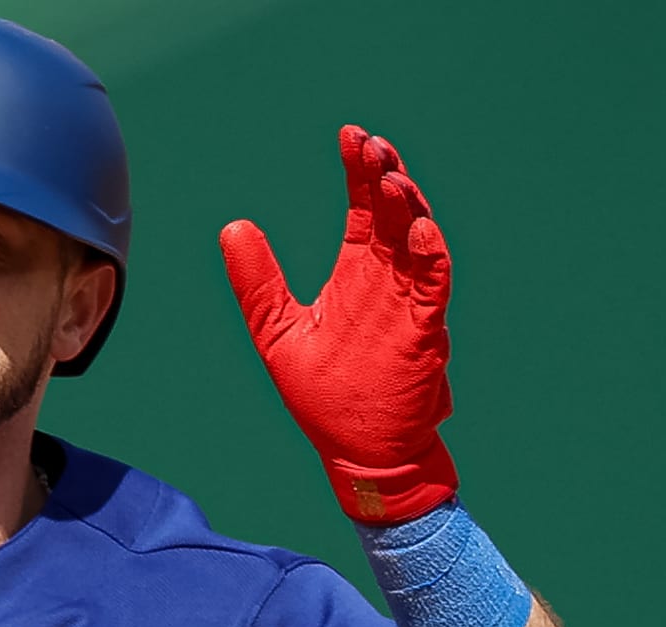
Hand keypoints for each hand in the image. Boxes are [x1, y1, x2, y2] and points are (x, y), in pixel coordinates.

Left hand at [220, 124, 457, 524]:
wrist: (358, 452)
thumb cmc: (324, 395)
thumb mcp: (278, 332)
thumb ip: (258, 283)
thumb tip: (232, 227)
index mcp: (356, 273)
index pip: (362, 209)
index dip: (358, 171)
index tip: (348, 134)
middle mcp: (385, 281)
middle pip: (391, 213)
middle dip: (383, 175)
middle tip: (370, 144)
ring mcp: (408, 304)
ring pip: (416, 242)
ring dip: (408, 208)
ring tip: (391, 177)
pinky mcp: (423, 332)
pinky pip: (433, 288)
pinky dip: (430, 258)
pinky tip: (419, 230)